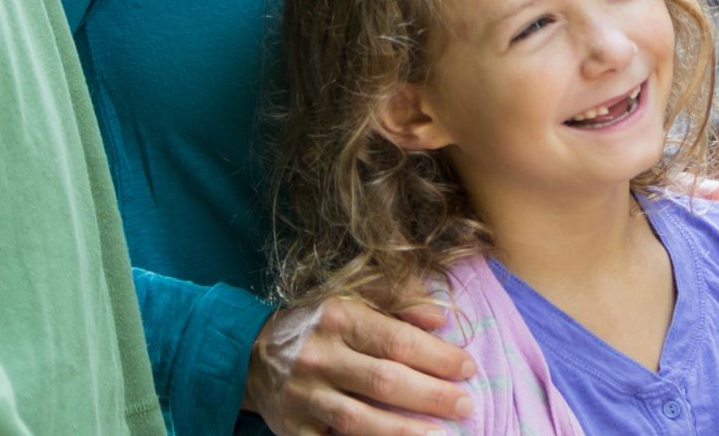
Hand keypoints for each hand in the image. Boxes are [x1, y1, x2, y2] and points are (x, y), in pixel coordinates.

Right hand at [244, 295, 474, 435]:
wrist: (251, 354)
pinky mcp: (293, 430)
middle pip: (384, 381)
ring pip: (360, 420)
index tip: (467, 368)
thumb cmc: (317, 323)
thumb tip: (439, 317)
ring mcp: (304, 397)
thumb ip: (397, 297)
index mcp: (338, 318)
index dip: (436, 356)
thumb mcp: (352, 295)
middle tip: (466, 405)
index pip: (397, 340)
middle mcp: (319, 357)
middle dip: (431, 396)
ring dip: (404, 431)